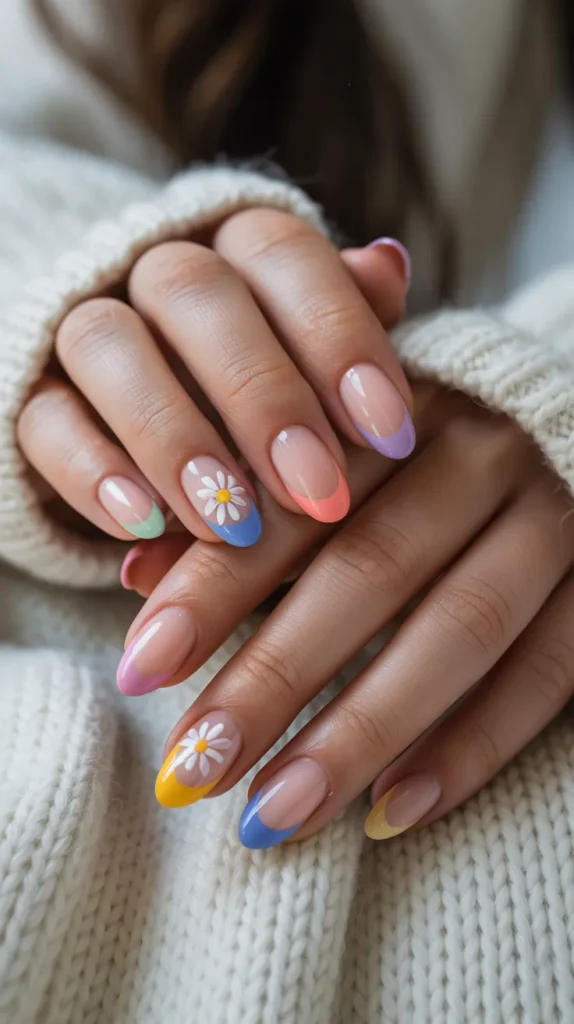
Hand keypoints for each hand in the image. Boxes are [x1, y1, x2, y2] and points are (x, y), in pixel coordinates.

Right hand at [16, 211, 411, 546]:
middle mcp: (154, 271)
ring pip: (108, 345)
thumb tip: (388, 266)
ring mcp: (83, 327)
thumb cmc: (261, 396)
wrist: (143, 417)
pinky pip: (45, 418)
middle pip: (195, 292)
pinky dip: (95, 472)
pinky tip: (146, 528)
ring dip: (174, 437)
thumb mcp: (317, 365)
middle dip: (263, 396)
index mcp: (236, 250)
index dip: (338, 334)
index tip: (386, 430)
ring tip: (230, 526)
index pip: (283, 253)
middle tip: (317, 491)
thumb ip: (349, 323)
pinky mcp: (31, 394)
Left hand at [119, 384, 573, 847]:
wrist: (566, 418)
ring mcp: (554, 516)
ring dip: (360, 730)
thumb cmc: (420, 446)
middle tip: (194, 767)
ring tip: (272, 814)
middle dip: (274, 676)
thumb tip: (135, 576)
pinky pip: (546, 673)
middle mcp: (481, 450)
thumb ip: (245, 509)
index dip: (214, 584)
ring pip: (458, 628)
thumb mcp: (330, 448)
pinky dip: (471, 748)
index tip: (142, 666)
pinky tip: (389, 812)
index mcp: (393, 407)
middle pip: (370, 570)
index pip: (294, 500)